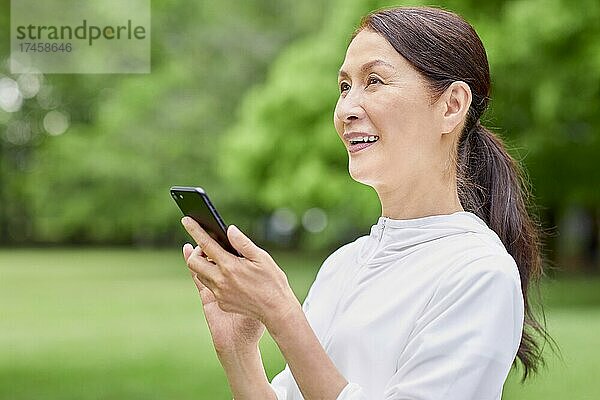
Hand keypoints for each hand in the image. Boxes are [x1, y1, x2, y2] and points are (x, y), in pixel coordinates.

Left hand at [181, 217, 299, 351]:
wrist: (276, 310)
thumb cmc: (272, 281)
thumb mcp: (261, 257)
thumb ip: (242, 243)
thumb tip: (229, 229)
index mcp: (230, 266)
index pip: (206, 244)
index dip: (194, 230)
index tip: (186, 219)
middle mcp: (220, 281)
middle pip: (193, 262)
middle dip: (196, 251)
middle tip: (208, 247)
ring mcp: (219, 294)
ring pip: (200, 275)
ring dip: (204, 265)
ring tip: (218, 259)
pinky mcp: (221, 303)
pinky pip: (211, 287)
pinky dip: (215, 278)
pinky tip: (228, 276)